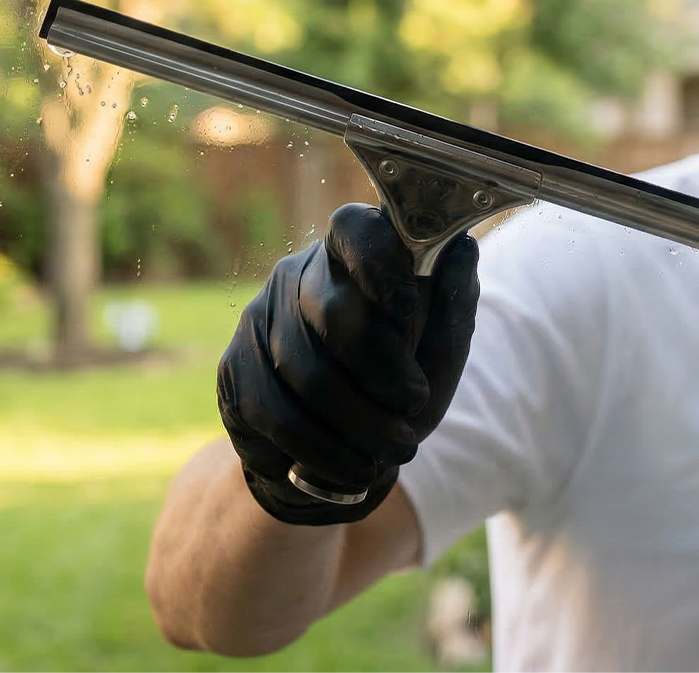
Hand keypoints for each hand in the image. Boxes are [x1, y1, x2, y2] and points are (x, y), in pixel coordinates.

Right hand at [217, 203, 479, 525]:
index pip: (356, 230)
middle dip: (383, 372)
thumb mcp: (437, 359)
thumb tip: (463, 248)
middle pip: (335, 312)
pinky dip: (321, 450)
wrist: (333, 456)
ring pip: (306, 372)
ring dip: (358, 424)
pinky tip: (351, 469)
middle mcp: (298, 275)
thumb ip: (452, 308)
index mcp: (351, 256)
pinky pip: (276, 412)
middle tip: (415, 410)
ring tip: (393, 452)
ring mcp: (259, 319)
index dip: (382, 268)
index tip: (408, 313)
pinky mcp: (234, 369)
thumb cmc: (395, 394)